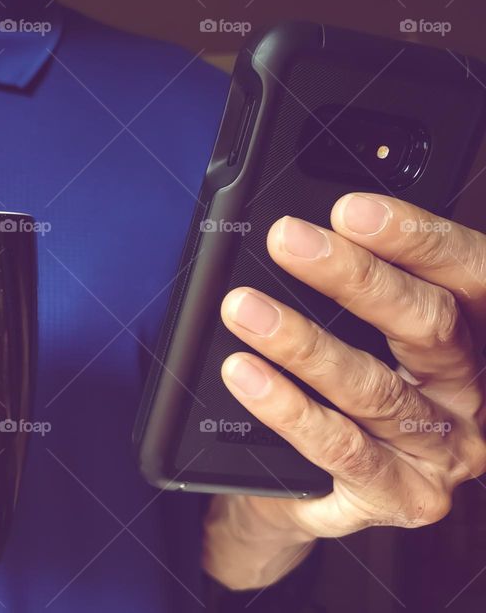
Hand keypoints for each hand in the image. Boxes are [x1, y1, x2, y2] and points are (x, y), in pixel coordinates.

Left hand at [204, 193, 485, 588]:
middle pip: (428, 326)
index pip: (466, 278)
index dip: (415, 238)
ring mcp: (441, 452)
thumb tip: (304, 232)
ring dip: (303, 342)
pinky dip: (288, 408)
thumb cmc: (336, 395)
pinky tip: (247, 376)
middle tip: (288, 241)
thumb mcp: (360, 335)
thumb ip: (355, 292)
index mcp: (472, 341)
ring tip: (245, 308)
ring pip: (375, 388)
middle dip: (354, 277)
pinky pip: (341, 449)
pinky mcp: (402, 497)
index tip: (351, 209)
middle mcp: (470, 396)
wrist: (303, 491)